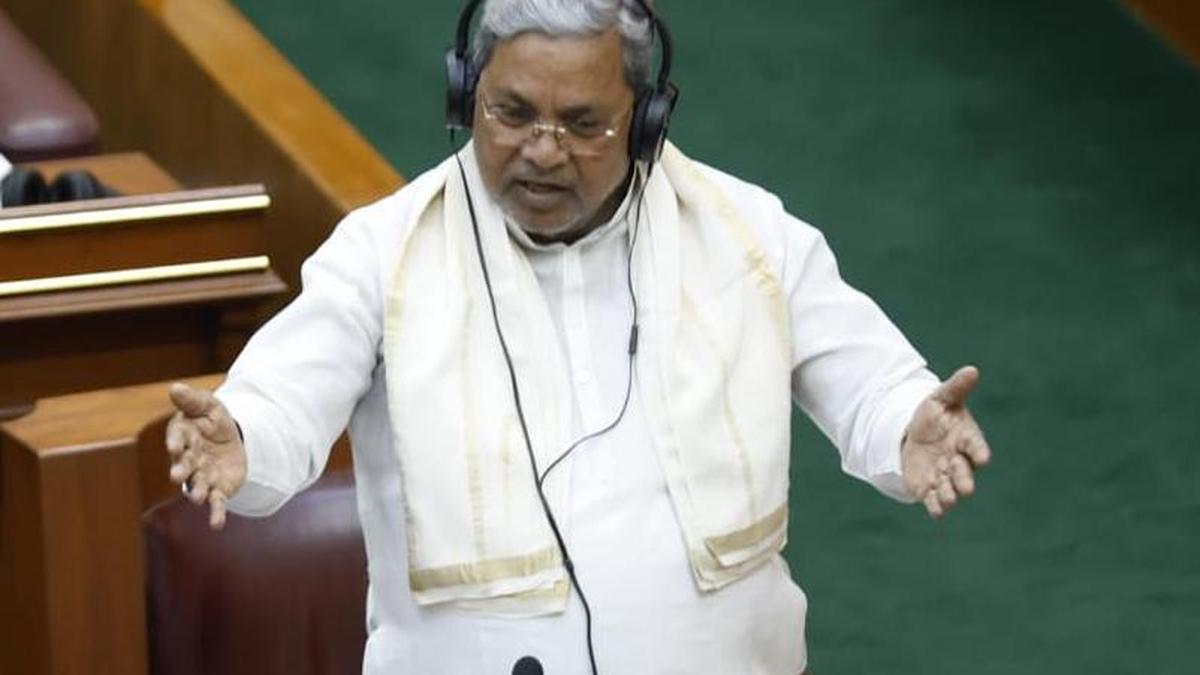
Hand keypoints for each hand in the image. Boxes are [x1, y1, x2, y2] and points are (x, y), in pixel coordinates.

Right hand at [165, 383, 246, 529]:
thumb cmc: (214, 421)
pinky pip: (216, 503)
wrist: (233, 440)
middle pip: (184, 465)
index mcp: (184, 437)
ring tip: (197, 498)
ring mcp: (202, 476)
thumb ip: (193, 400)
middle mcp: (189, 459)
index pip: (177, 439)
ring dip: (197, 492)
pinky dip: (216, 514)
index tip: (175, 446)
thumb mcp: (209, 406)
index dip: (175, 442)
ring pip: (197, 485)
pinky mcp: (218, 489)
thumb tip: (174, 387)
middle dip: (180, 470)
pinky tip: (217, 525)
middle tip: (176, 475)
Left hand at [902, 365, 991, 518]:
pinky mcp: (930, 488)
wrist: (914, 434)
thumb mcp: (941, 398)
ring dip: (950, 495)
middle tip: (965, 487)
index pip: (976, 446)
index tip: (982, 457)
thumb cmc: (935, 416)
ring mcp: (945, 476)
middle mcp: (959, 460)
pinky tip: (937, 512)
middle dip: (964, 479)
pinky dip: (937, 507)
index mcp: (966, 439)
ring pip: (950, 490)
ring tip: (948, 500)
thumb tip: (972, 369)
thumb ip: (957, 388)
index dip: (979, 452)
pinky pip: (935, 500)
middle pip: (965, 472)